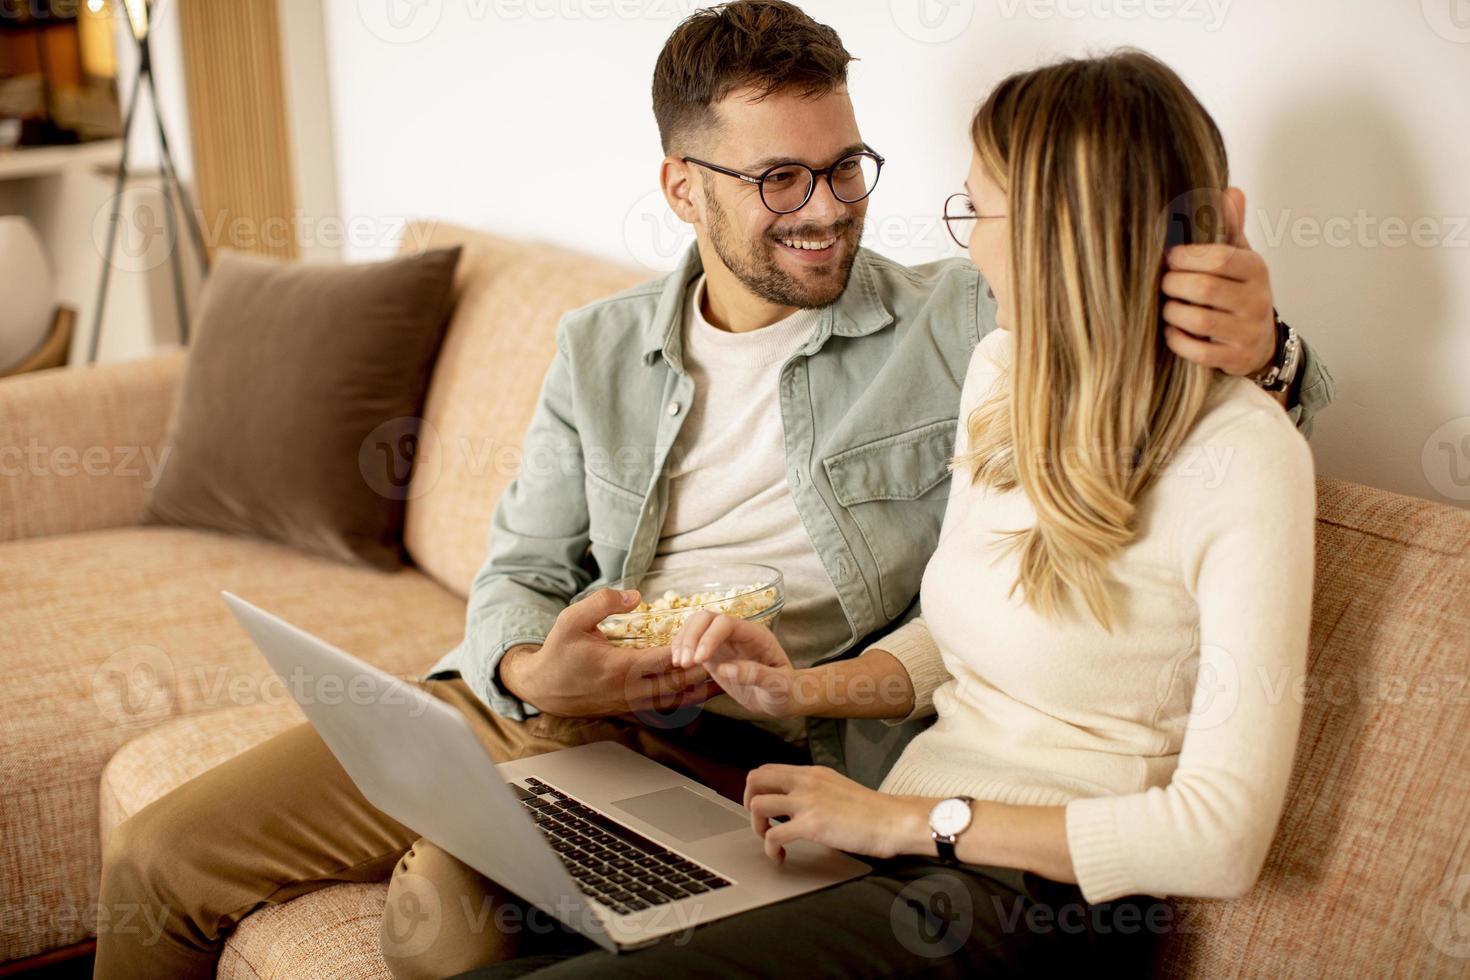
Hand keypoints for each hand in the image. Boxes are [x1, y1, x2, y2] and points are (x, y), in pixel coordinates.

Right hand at [499, 588, 720, 717]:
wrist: (543, 689)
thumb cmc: (558, 653)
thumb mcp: (572, 620)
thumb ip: (603, 603)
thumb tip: (636, 595)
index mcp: (622, 667)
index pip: (667, 659)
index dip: (693, 649)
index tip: (714, 635)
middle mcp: (632, 689)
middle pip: (681, 682)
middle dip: (708, 670)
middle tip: (736, 657)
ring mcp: (633, 702)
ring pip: (677, 699)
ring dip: (703, 688)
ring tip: (731, 676)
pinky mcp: (632, 708)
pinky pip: (667, 705)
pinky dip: (688, 698)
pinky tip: (703, 690)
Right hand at [671, 611, 804, 718]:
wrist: (783, 698)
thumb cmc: (786, 691)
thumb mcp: (779, 686)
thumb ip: (757, 675)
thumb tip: (725, 669)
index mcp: (755, 635)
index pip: (726, 624)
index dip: (709, 637)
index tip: (699, 660)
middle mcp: (737, 633)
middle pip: (706, 618)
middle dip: (691, 637)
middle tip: (684, 663)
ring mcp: (723, 641)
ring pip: (695, 626)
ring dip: (683, 641)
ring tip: (680, 665)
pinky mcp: (713, 653)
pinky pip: (692, 642)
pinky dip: (681, 649)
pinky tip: (679, 665)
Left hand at [743, 764, 924, 860]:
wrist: (893, 820)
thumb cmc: (872, 811)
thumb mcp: (838, 788)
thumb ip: (815, 790)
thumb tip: (797, 803)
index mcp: (812, 772)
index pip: (768, 769)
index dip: (758, 789)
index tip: (763, 805)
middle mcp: (806, 782)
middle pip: (755, 779)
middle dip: (748, 802)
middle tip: (759, 820)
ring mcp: (807, 802)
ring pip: (758, 805)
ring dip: (756, 825)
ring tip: (769, 838)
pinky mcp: (811, 825)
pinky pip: (773, 835)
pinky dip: (770, 848)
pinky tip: (780, 855)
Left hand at [1161, 187, 1277, 376]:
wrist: (1262, 340)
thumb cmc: (1240, 291)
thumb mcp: (1240, 258)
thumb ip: (1230, 228)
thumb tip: (1231, 191)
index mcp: (1255, 269)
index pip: (1218, 258)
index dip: (1186, 257)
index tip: (1170, 258)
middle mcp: (1256, 300)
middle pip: (1204, 289)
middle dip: (1174, 285)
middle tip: (1164, 284)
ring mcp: (1247, 332)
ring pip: (1198, 321)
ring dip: (1173, 313)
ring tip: (1168, 307)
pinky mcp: (1235, 358)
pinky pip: (1198, 351)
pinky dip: (1177, 340)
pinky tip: (1172, 331)